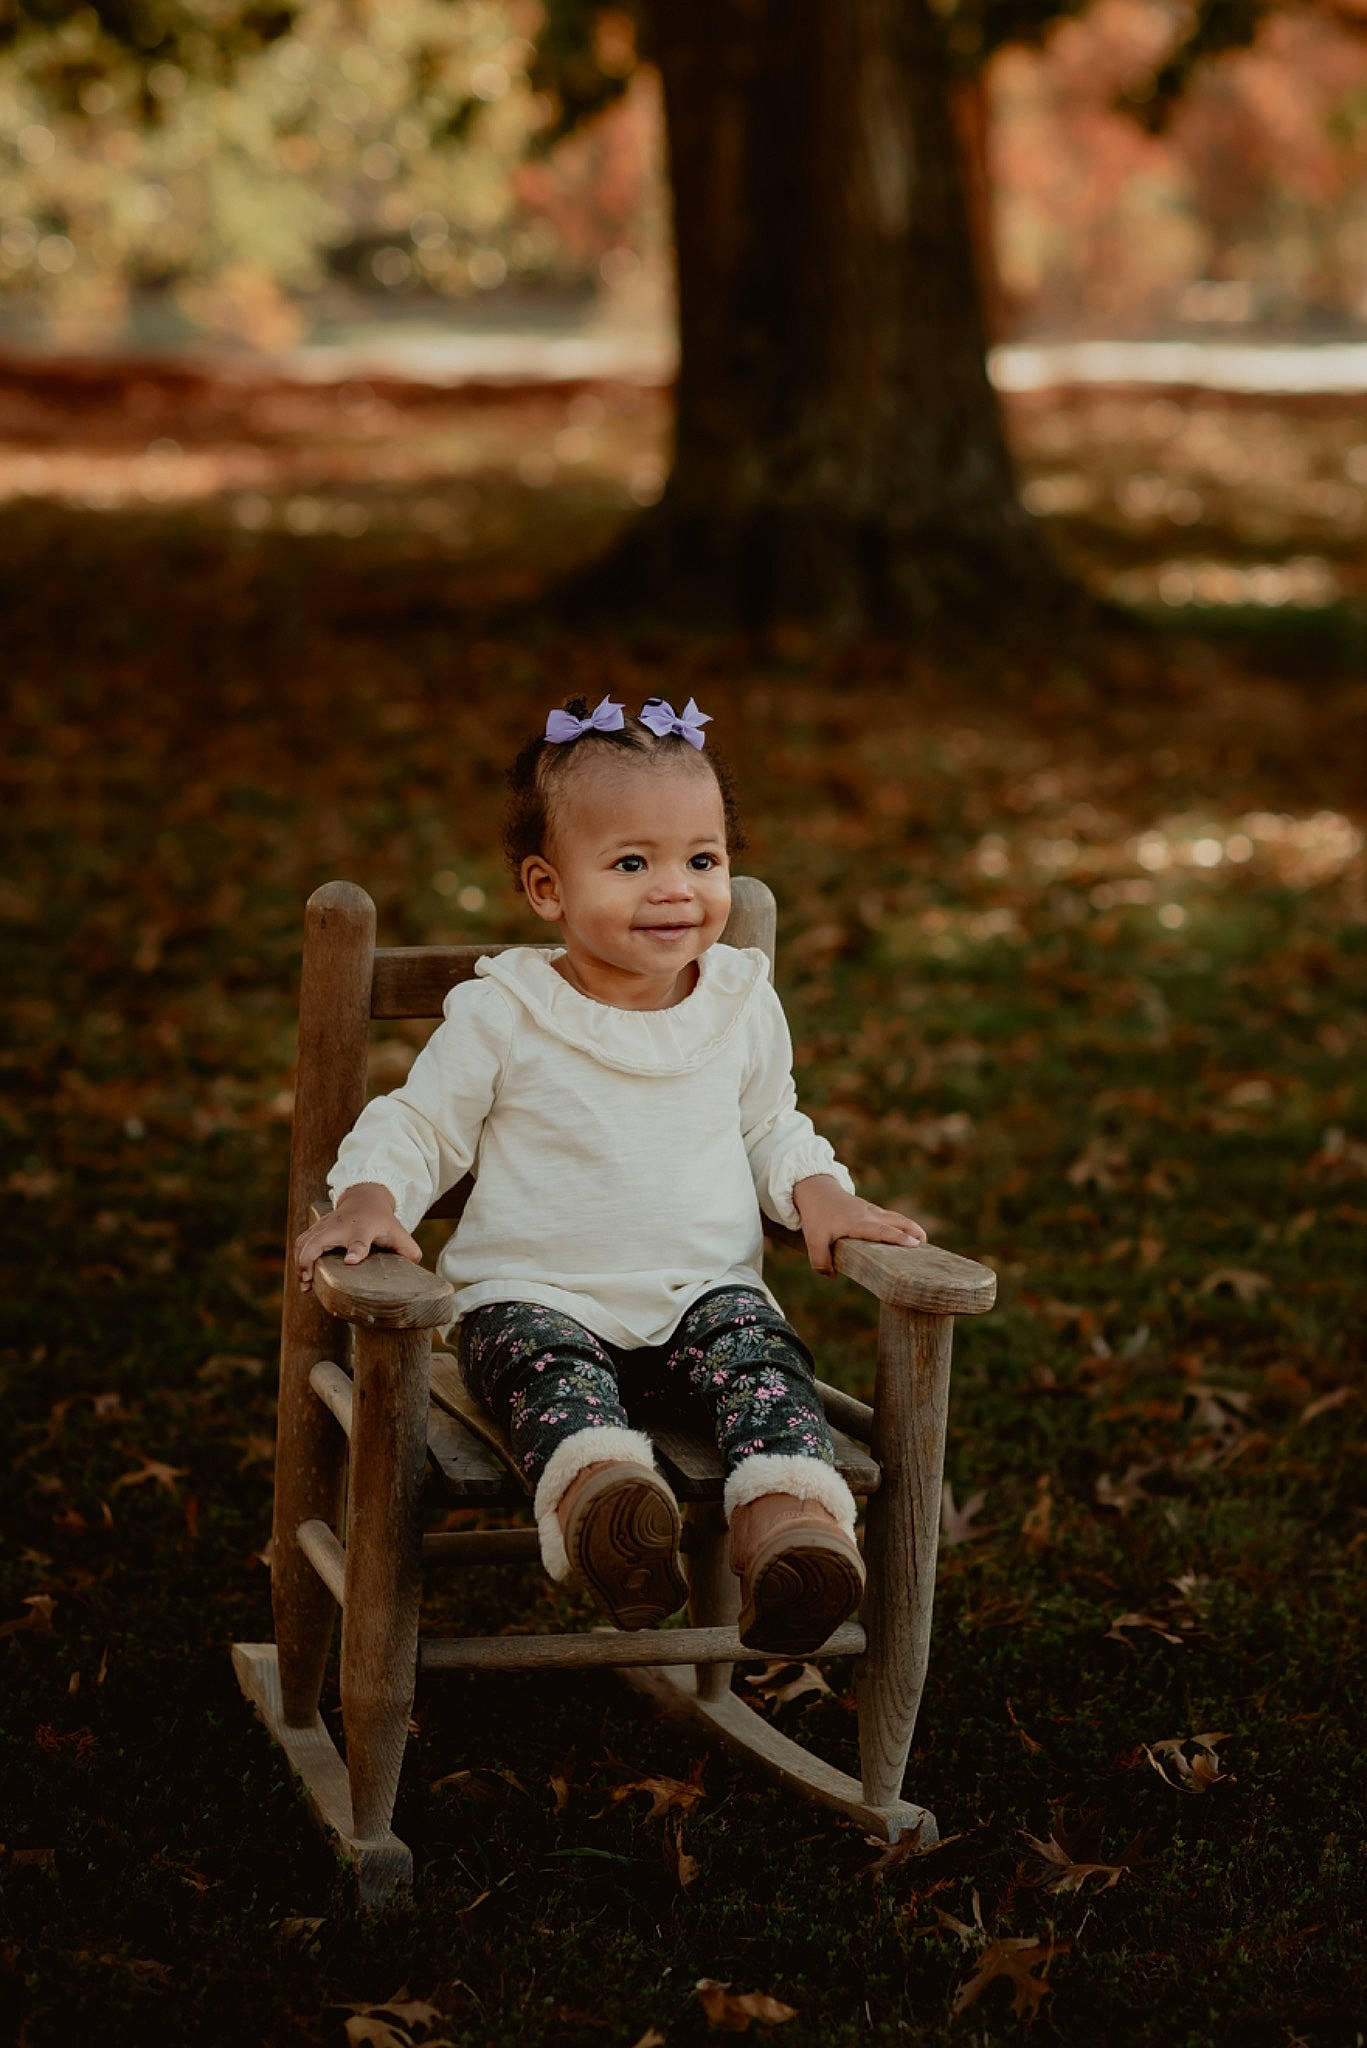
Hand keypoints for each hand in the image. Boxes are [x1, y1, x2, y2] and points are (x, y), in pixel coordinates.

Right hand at [294, 1184, 422, 1291]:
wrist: (365, 1198)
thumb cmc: (382, 1221)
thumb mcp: (398, 1232)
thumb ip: (408, 1249)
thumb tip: (416, 1265)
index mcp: (363, 1229)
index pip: (359, 1241)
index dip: (356, 1251)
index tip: (351, 1261)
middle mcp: (341, 1226)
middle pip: (319, 1241)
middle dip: (310, 1261)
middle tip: (309, 1282)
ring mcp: (326, 1226)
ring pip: (305, 1242)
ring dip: (300, 1263)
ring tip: (305, 1284)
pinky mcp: (316, 1229)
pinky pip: (301, 1242)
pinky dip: (298, 1258)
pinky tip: (302, 1276)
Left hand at [791, 1174, 926, 1276]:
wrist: (816, 1190)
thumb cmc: (816, 1216)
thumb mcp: (813, 1240)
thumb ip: (820, 1261)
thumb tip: (833, 1276)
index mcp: (857, 1223)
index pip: (882, 1231)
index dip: (898, 1238)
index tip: (914, 1244)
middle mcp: (868, 1215)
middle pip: (896, 1221)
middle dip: (913, 1231)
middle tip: (925, 1243)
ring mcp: (870, 1210)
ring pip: (895, 1217)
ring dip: (910, 1227)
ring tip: (922, 1240)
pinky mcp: (870, 1210)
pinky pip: (889, 1217)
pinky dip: (901, 1224)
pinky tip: (905, 1235)